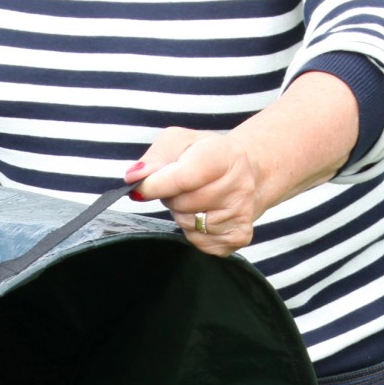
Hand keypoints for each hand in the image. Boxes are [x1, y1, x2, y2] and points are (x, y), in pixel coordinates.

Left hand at [126, 128, 264, 257]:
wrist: (249, 172)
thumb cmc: (208, 156)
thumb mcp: (182, 142)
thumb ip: (156, 156)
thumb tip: (134, 176)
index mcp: (227, 155)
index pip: (183, 177)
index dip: (156, 185)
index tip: (140, 188)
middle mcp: (240, 186)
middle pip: (181, 204)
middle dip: (171, 196)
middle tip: (182, 186)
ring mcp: (241, 214)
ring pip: (187, 224)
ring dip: (182, 213)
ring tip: (197, 197)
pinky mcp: (238, 237)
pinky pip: (197, 242)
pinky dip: (194, 231)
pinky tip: (207, 214)